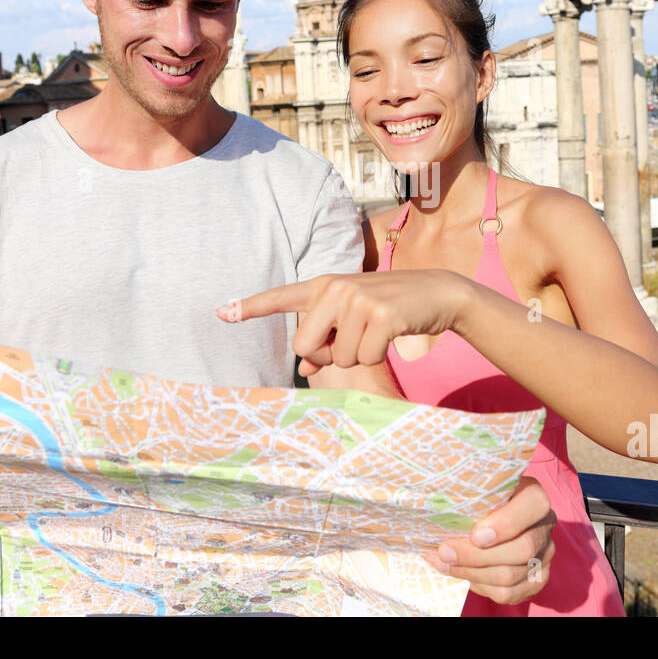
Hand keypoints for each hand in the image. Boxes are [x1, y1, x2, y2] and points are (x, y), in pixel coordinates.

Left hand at [218, 270, 470, 377]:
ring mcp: (357, 300)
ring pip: (338, 358)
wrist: (435, 293)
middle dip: (327, 355)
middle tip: (352, 338)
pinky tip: (391, 334)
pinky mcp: (381, 316)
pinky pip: (365, 357)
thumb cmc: (388, 308)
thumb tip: (305, 372)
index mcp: (323, 286)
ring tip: (377, 330)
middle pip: (305, 346)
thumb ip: (326, 339)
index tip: (221, 313)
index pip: (281, 298)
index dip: (250, 307)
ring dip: (359, 354)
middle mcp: (335, 288)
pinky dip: (378, 354)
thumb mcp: (353, 318)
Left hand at [428, 476, 556, 604]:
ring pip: (511, 575)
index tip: (475, 535)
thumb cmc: (481, 501)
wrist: (494, 523)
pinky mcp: (537, 579)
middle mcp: (546, 525)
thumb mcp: (479, 491)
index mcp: (534, 497)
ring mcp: (545, 554)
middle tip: (444, 552)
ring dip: (472, 573)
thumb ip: (468, 499)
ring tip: (444, 563)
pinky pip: (509, 593)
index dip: (506, 524)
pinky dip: (480, 587)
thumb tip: (436, 519)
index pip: (533, 505)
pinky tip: (463, 574)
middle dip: (477, 556)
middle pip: (522, 549)